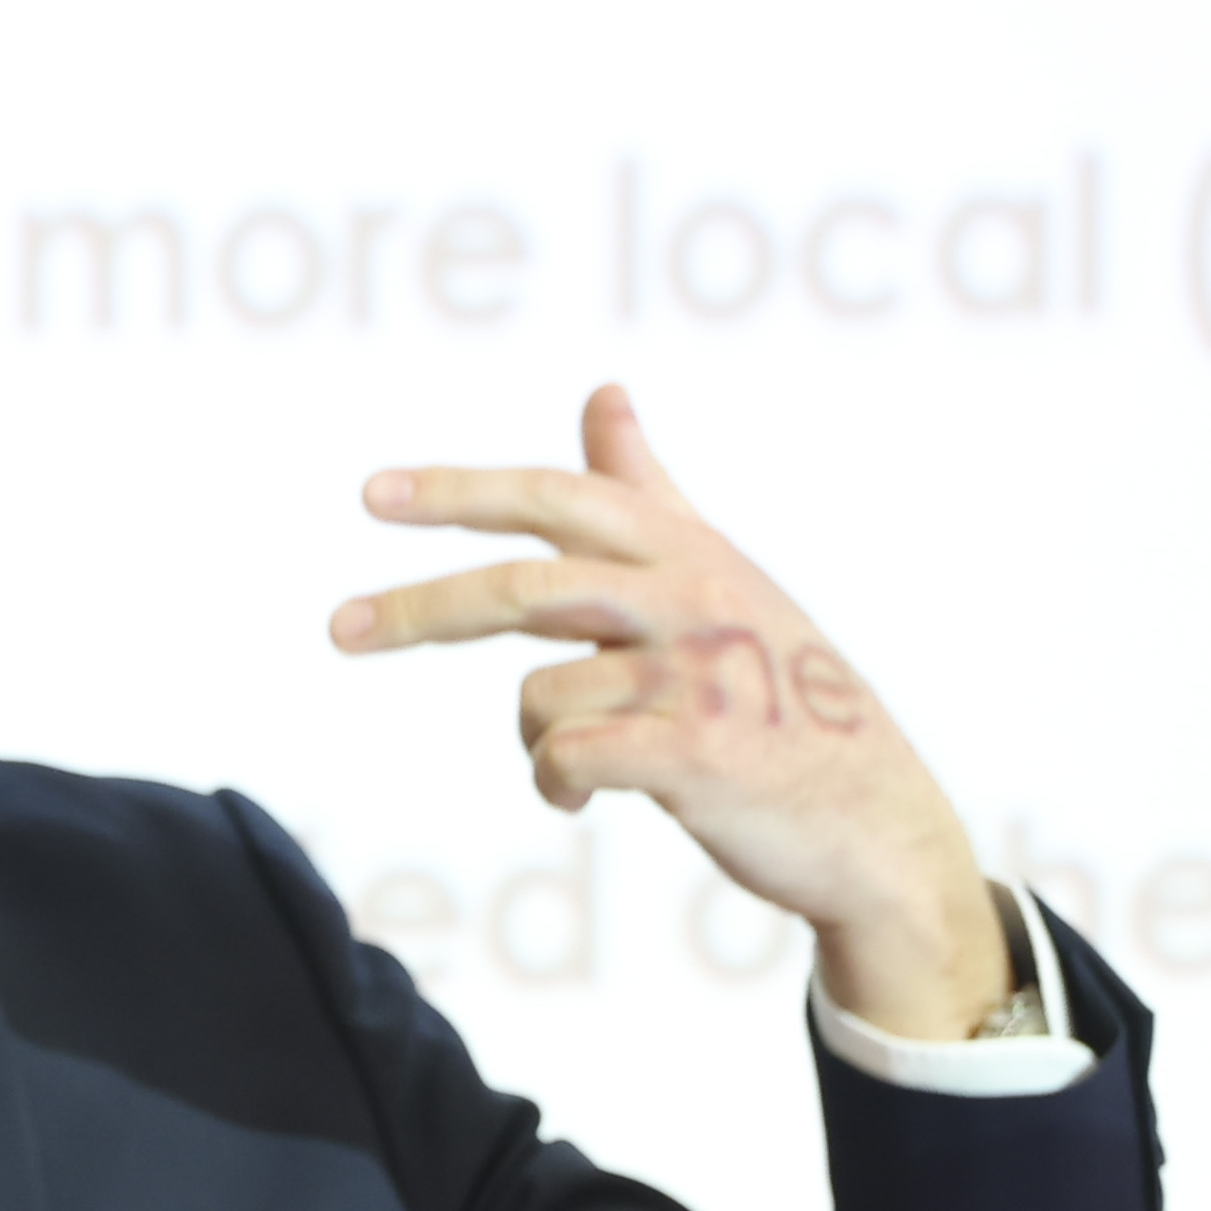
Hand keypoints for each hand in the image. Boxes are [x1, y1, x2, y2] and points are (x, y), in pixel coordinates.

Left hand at [333, 383, 1009, 1039]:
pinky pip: (567, 758)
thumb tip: (602, 391)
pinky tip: (581, 795)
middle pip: (524, 587)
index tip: (371, 493)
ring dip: (538, 738)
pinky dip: (555, 783)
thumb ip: (647, 493)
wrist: (871, 819)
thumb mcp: (716, 577)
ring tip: (584, 757)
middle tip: (339, 629)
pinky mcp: (698, 752)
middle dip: (422, 606)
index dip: (462, 493)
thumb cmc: (777, 694)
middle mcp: (695, 597)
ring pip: (540, 695)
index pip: (560, 499)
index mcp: (691, 551)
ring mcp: (701, 674)